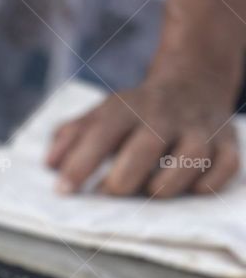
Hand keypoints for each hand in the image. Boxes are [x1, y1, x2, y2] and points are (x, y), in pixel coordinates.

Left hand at [46, 71, 241, 197]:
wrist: (194, 82)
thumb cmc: (135, 114)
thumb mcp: (100, 115)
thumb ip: (70, 137)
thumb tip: (50, 165)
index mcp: (129, 108)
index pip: (102, 133)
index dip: (80, 164)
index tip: (62, 191)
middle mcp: (166, 115)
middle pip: (144, 149)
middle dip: (121, 181)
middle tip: (108, 195)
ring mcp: (200, 128)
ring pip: (188, 160)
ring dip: (164, 186)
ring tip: (148, 191)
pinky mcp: (228, 143)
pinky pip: (224, 169)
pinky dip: (207, 184)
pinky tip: (189, 189)